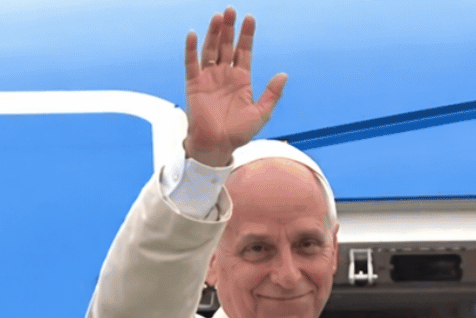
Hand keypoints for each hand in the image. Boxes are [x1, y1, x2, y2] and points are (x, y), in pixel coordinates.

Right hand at [183, 8, 286, 165]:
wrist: (218, 146)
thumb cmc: (239, 133)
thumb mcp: (261, 113)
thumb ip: (272, 94)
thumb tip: (284, 74)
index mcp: (241, 79)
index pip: (244, 51)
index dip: (247, 35)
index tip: (250, 18)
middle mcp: (225, 74)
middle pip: (227, 45)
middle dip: (230, 28)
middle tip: (231, 10)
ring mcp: (209, 78)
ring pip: (211, 49)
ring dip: (214, 33)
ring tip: (218, 17)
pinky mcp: (194, 84)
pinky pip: (192, 63)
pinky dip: (191, 49)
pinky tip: (193, 34)